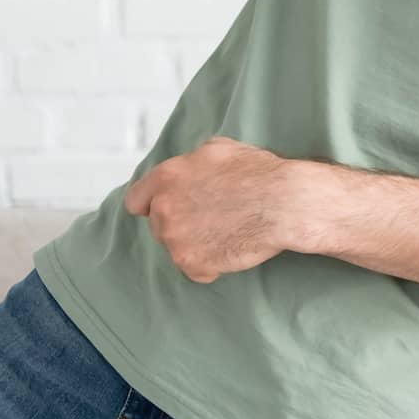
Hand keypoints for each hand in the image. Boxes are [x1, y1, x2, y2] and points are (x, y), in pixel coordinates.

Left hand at [123, 136, 303, 283]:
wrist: (283, 203)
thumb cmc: (258, 173)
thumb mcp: (218, 148)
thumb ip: (190, 162)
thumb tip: (186, 168)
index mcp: (166, 177)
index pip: (136, 200)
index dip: (151, 205)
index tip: (168, 209)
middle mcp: (163, 208)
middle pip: (159, 226)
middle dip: (181, 224)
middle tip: (213, 219)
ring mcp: (174, 238)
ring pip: (177, 248)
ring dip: (196, 244)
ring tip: (227, 233)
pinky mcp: (190, 262)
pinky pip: (195, 269)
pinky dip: (210, 265)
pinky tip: (231, 248)